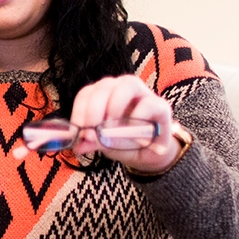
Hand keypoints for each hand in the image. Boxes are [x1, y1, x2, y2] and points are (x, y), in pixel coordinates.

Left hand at [12, 75, 179, 172]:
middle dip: (94, 109)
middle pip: (103, 86)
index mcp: (102, 93)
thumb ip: (93, 141)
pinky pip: (148, 104)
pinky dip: (138, 118)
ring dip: (115, 106)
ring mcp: (142, 93)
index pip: (86, 94)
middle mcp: (120, 87)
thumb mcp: (104, 143)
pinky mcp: (160, 106)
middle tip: (92, 131)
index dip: (79, 111)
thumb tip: (79, 145)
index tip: (77, 132)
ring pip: (127, 84)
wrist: (150, 154)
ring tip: (110, 127)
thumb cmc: (123, 142)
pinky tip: (132, 132)